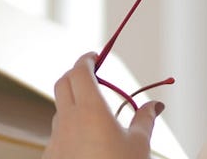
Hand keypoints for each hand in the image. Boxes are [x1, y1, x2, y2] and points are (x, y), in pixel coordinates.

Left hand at [43, 52, 164, 158]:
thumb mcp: (139, 144)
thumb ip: (145, 118)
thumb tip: (156, 105)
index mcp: (90, 110)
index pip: (80, 71)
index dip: (87, 60)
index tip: (96, 56)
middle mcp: (67, 120)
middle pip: (63, 83)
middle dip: (76, 75)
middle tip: (93, 76)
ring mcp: (55, 139)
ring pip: (59, 110)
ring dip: (72, 103)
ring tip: (95, 115)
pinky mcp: (50, 157)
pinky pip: (57, 135)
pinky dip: (69, 130)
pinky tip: (86, 144)